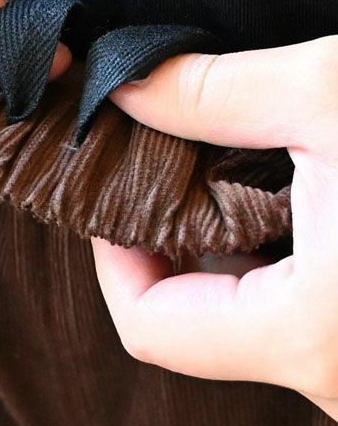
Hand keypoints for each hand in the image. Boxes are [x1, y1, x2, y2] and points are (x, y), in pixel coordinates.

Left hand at [92, 35, 337, 419]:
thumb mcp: (335, 93)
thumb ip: (214, 93)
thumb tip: (128, 89)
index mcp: (315, 336)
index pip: (153, 328)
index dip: (113, 260)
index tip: (109, 201)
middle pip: (196, 324)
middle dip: (165, 249)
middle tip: (158, 181)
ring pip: (247, 319)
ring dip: (217, 251)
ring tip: (216, 180)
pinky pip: (298, 311)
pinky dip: (269, 259)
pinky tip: (281, 201)